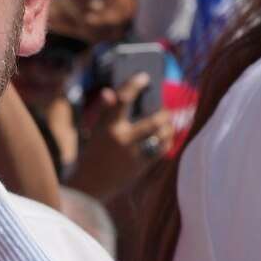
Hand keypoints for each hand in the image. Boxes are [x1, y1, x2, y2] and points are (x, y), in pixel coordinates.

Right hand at [69, 73, 174, 200]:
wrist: (91, 184)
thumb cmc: (95, 152)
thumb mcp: (97, 130)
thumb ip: (106, 111)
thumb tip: (109, 92)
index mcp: (108, 126)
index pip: (123, 99)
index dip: (134, 85)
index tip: (144, 77)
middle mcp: (122, 138)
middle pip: (153, 121)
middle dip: (164, 114)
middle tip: (166, 110)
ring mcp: (133, 153)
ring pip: (160, 136)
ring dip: (168, 127)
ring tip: (168, 123)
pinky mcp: (141, 166)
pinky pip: (161, 150)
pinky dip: (166, 141)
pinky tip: (166, 137)